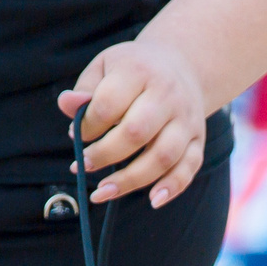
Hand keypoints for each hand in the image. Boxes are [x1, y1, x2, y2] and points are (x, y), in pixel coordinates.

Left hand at [59, 38, 208, 208]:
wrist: (182, 65)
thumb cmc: (134, 70)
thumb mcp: (105, 66)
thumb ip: (85, 88)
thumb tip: (68, 105)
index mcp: (139, 71)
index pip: (109, 104)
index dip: (88, 126)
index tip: (77, 134)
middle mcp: (167, 95)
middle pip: (136, 133)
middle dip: (105, 154)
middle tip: (84, 164)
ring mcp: (186, 119)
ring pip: (162, 156)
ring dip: (130, 180)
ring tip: (102, 191)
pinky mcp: (198, 139)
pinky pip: (189, 167)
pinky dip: (172, 187)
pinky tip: (152, 201)